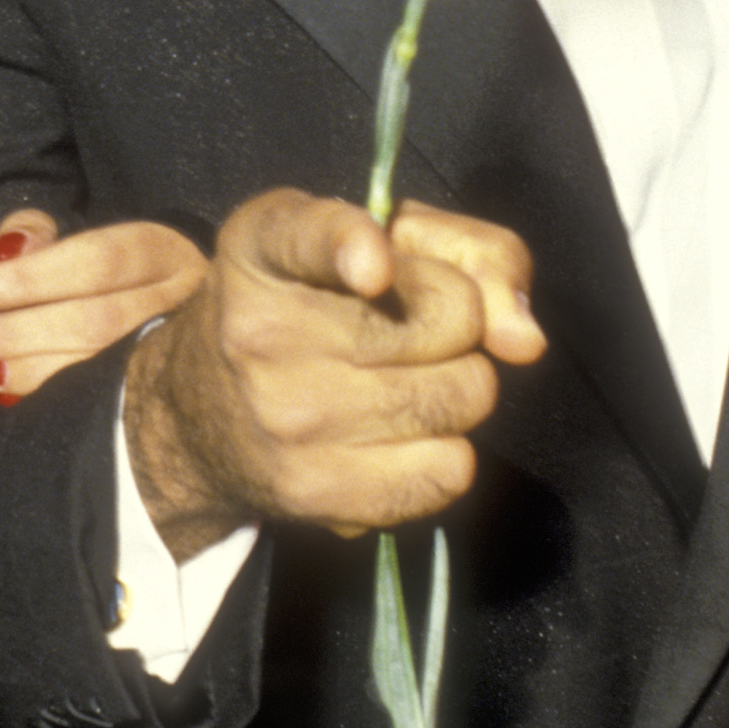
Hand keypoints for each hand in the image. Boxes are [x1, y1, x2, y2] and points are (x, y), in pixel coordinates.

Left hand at [0, 208, 210, 402]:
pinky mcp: (155, 394)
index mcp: (159, 251)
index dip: (26, 277)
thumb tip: (6, 253)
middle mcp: (177, 303)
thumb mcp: (86, 236)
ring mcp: (172, 355)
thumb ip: (41, 238)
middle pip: (93, 322)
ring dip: (24, 371)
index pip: (93, 261)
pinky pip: (98, 406)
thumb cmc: (117, 271)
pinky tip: (4, 394)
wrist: (180, 309)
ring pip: (96, 371)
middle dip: (13, 333)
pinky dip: (45, 397)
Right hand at [122, 189, 542, 556]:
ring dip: (458, 386)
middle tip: (417, 329)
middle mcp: (263, 330)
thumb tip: (525, 338)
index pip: (310, 236)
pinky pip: (450, 470)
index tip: (373, 268)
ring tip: (407, 379)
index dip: (352, 246)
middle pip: (452, 321)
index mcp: (264, 244)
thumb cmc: (312, 303)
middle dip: (460, 323)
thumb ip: (467, 251)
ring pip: (463, 397)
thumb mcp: (373, 238)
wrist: (203, 412)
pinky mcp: (313, 491)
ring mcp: (286, 418)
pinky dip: (446, 452)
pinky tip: (400, 435)